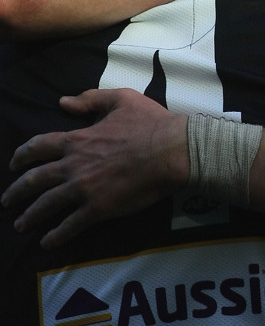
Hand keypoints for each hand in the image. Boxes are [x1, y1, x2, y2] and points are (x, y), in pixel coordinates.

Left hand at [1, 88, 188, 248]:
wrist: (171, 150)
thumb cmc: (149, 123)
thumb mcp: (121, 99)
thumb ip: (91, 98)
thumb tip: (63, 101)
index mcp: (78, 139)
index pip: (39, 146)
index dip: (22, 155)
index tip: (14, 163)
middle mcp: (74, 165)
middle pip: (35, 179)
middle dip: (16, 191)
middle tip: (6, 200)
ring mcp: (84, 189)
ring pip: (47, 205)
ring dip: (30, 216)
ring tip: (20, 225)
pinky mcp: (98, 209)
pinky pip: (70, 226)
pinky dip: (55, 236)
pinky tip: (47, 242)